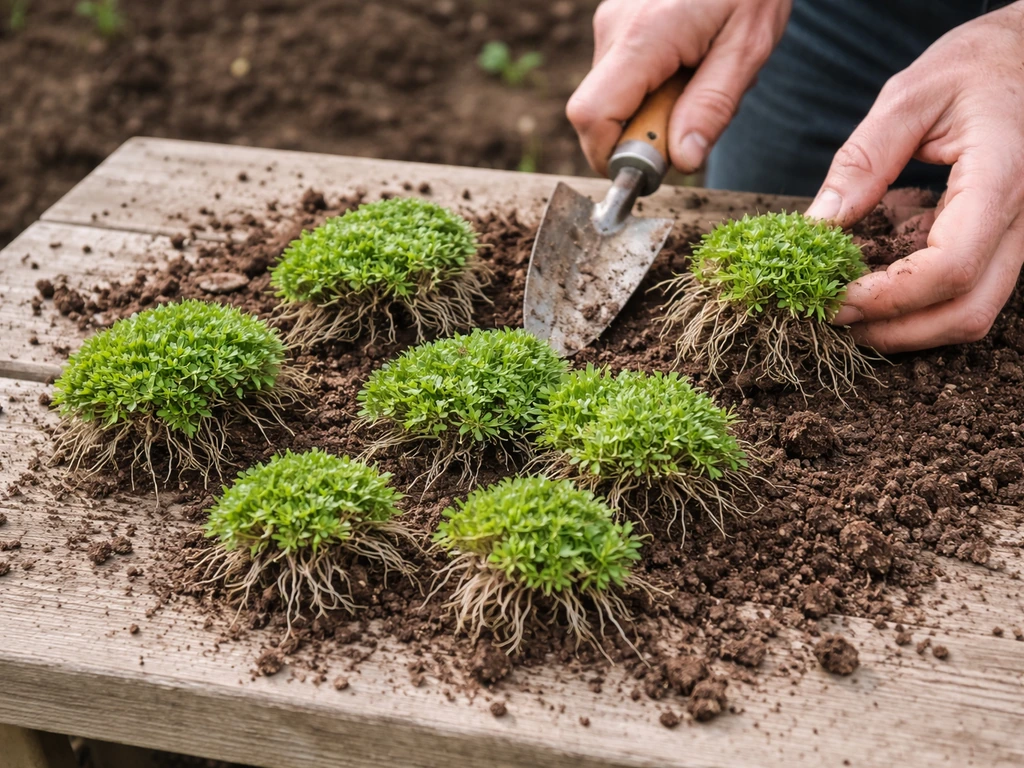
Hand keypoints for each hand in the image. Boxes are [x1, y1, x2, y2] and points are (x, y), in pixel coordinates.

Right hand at [567, 0, 791, 175]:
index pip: (592, 116)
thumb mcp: (749, 47)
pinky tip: (685, 63)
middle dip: (641, 134)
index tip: (651, 166)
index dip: (610, 155)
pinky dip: (649, 88)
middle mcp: (614, 28)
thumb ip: (712, 107)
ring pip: (610, 98)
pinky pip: (620, 77)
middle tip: (691, 116)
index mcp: (645, 36)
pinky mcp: (615, 22)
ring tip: (696, 78)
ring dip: (650, 109)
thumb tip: (682, 162)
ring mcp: (610, 22)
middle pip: (598, 113)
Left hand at [807, 2, 1023, 352]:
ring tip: (851, 315)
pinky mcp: (1004, 241)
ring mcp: (1019, 235)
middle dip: (897, 330)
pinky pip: (972, 294)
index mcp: (1000, 178)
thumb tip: (819, 224)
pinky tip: (879, 296)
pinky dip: (924, 310)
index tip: (835, 299)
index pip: (952, 266)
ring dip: (911, 330)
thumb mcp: (910, 96)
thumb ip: (863, 160)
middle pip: (969, 310)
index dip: (890, 297)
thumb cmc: (973, 68)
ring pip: (975, 313)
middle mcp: (1021, 218)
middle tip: (834, 318)